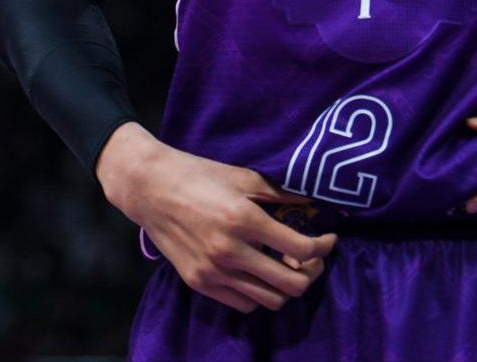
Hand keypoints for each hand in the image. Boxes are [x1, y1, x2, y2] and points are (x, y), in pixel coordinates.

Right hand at [96, 124, 335, 313]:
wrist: (148, 187)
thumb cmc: (196, 174)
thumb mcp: (242, 176)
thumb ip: (281, 193)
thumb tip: (317, 201)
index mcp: (243, 219)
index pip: (301, 248)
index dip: (324, 246)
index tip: (328, 238)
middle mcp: (230, 251)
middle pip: (292, 284)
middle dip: (311, 272)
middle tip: (310, 257)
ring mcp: (213, 271)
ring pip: (271, 300)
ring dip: (285, 286)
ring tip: (284, 266)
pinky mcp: (198, 282)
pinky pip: (243, 303)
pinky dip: (259, 293)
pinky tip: (257, 272)